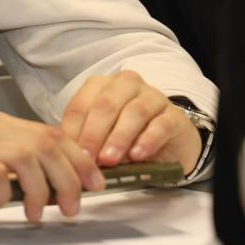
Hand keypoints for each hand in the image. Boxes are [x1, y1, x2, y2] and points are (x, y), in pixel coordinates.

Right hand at [0, 111, 104, 227]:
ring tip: (37, 213)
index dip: (79, 158)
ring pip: (26, 155)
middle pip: (45, 141)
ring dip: (41, 188)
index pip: (51, 132)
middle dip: (69, 176)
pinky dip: (2, 195)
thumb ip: (15, 172)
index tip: (95, 183)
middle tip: (72, 206)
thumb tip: (61, 185)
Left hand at [60, 70, 201, 173]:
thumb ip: (87, 142)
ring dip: (119, 137)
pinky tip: (137, 155)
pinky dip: (148, 140)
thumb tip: (69, 158)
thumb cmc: (128, 138)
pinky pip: (161, 125)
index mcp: (103, 86)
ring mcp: (154, 98)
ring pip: (134, 112)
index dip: (73, 128)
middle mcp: (127, 85)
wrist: (170, 146)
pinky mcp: (175, 116)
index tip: (69, 152)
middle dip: (94, 133)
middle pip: (106, 104)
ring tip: (109, 159)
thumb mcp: (103, 138)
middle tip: (88, 157)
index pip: (82, 103)